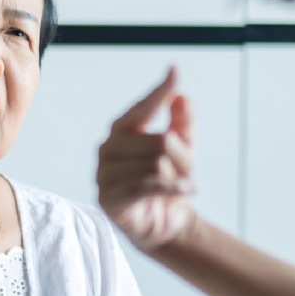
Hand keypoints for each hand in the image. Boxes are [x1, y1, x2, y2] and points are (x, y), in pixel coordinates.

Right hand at [97, 67, 196, 251]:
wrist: (164, 224)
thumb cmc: (168, 182)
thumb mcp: (183, 148)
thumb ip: (182, 121)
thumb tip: (181, 96)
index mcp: (121, 131)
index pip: (143, 107)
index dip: (160, 91)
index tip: (174, 71)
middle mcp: (107, 149)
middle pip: (160, 141)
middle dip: (184, 156)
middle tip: (189, 171)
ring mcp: (104, 174)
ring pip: (157, 164)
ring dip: (180, 176)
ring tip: (182, 186)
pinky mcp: (110, 198)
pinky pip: (149, 185)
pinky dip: (175, 187)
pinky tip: (189, 190)